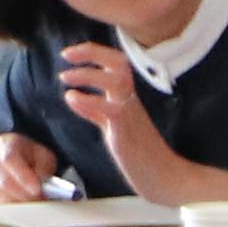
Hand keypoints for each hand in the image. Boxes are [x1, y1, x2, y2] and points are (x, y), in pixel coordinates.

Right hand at [0, 131, 65, 203]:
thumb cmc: (20, 157)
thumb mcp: (38, 153)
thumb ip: (44, 166)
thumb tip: (42, 183)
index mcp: (5, 145)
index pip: (10, 160)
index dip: (24, 177)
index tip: (36, 189)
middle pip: (5, 183)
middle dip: (25, 195)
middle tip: (39, 200)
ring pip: (0, 198)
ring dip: (19, 204)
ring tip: (30, 202)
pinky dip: (9, 209)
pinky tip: (17, 202)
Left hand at [50, 46, 207, 201]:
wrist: (162, 175)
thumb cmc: (139, 152)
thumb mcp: (112, 126)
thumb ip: (95, 111)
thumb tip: (75, 97)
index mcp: (128, 96)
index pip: (114, 63)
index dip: (93, 52)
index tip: (71, 52)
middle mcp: (131, 99)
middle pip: (118, 62)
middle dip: (91, 52)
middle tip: (66, 54)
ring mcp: (130, 113)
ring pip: (115, 81)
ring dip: (87, 74)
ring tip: (65, 77)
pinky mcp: (126, 130)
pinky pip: (109, 109)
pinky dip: (88, 101)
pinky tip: (72, 99)